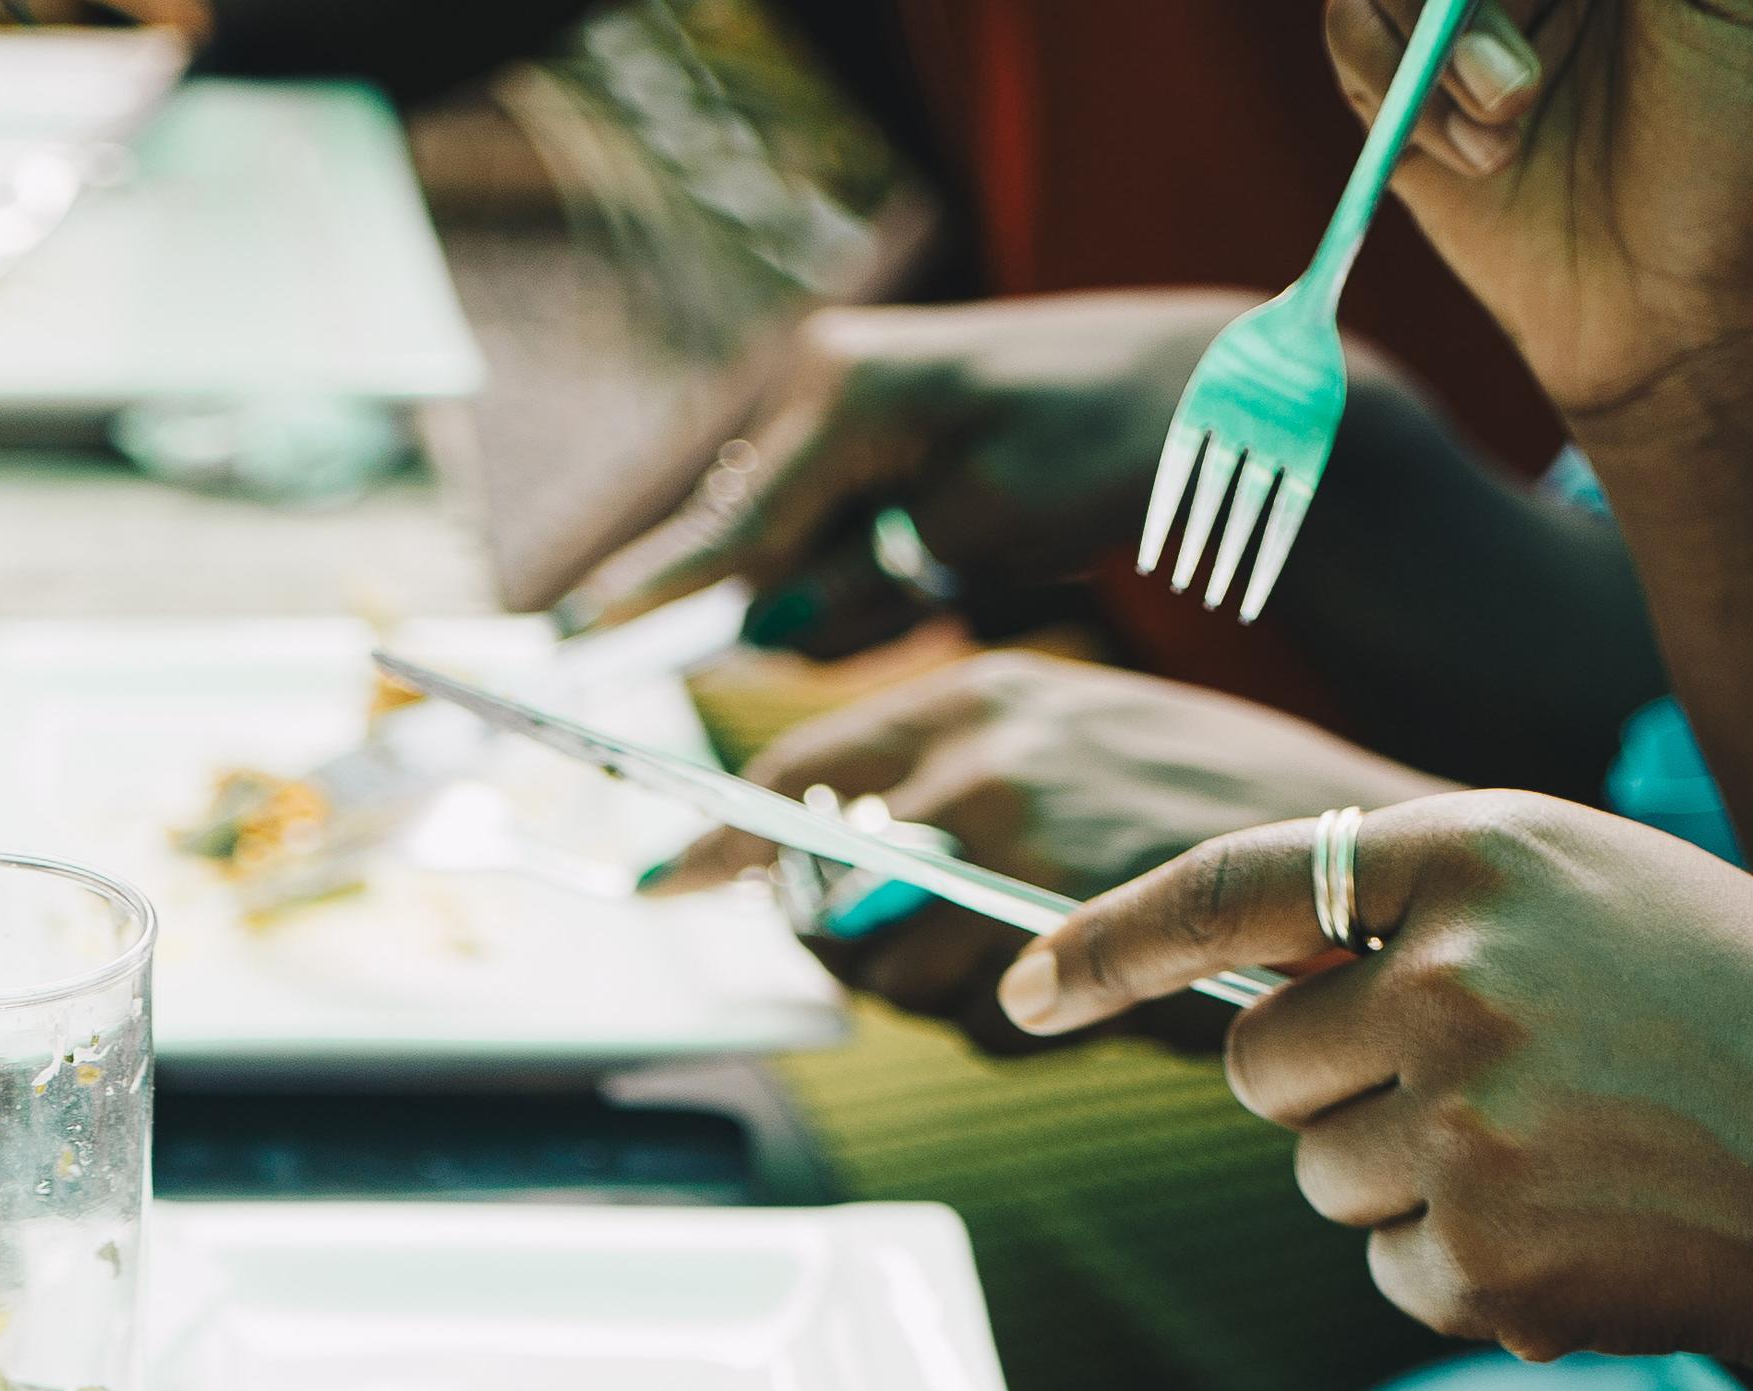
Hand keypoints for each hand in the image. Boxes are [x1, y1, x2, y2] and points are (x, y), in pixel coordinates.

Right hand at [568, 295, 1238, 647]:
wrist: (1185, 388)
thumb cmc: (1094, 450)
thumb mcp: (971, 538)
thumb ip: (853, 583)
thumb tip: (761, 626)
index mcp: (839, 396)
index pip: (723, 534)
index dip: (650, 604)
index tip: (567, 646)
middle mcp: (823, 382)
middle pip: (751, 546)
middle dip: (803, 604)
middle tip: (911, 600)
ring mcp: (844, 398)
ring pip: (792, 549)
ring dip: (853, 588)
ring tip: (955, 562)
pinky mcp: (869, 426)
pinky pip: (830, 528)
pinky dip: (873, 565)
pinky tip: (950, 544)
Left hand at [669, 652, 1442, 1041]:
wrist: (1361, 851)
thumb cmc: (1219, 818)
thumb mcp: (1085, 756)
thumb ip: (965, 798)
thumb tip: (843, 887)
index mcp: (984, 693)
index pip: (800, 767)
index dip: (718, 841)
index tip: (659, 888)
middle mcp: (981, 743)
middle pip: (820, 887)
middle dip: (845, 951)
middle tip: (934, 969)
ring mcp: (1017, 828)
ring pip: (888, 965)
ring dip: (939, 1001)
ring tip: (1045, 975)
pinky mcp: (1057, 912)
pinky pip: (969, 1014)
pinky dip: (1009, 1029)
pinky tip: (1086, 997)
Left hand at [995, 792, 1752, 1390]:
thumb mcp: (1606, 901)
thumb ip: (1436, 917)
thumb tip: (1256, 984)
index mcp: (1487, 855)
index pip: (1235, 886)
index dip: (1108, 943)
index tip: (1025, 988)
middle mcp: (1453, 975)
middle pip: (1258, 1066)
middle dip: (1331, 1093)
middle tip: (1488, 1092)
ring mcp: (1461, 1119)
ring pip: (1316, 1178)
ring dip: (1409, 1185)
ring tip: (1571, 1157)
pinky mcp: (1480, 1251)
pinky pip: (1392, 1273)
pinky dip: (1467, 1273)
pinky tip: (1588, 1234)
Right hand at [1324, 0, 1752, 429]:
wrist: (1693, 317)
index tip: (1503, 14)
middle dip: (1466, 2)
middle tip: (1518, 81)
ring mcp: (1476, 25)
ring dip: (1432, 52)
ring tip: (1510, 126)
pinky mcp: (1415, 109)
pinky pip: (1353, 47)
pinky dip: (1393, 96)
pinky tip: (1474, 157)